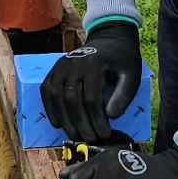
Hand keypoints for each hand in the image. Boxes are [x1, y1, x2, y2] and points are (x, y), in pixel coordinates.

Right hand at [41, 20, 142, 142]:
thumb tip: (110, 116)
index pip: (91, 99)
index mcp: (93, 63)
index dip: (97, 120)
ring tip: (75, 135)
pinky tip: (59, 123)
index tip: (105, 134)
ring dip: (64, 120)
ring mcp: (60, 66)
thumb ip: (123, 95)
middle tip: (90, 138)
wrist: (109, 39)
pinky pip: (46, 92)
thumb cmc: (121, 59)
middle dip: (80, 123)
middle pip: (71, 100)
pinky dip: (50, 109)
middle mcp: (73, 63)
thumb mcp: (131, 74)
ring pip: (56, 97)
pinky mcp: (54, 70)